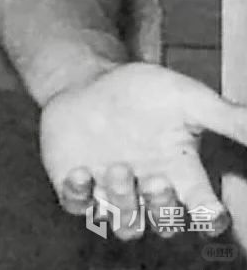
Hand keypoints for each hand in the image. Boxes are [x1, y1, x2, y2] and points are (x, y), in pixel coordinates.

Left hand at [40, 61, 246, 240]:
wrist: (90, 79)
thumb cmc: (143, 92)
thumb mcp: (187, 98)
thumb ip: (227, 118)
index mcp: (181, 174)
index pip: (205, 212)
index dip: (211, 219)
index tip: (211, 210)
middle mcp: (149, 190)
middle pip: (165, 223)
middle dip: (163, 209)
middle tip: (156, 179)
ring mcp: (112, 191)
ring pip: (125, 224)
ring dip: (124, 205)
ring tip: (119, 169)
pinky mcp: (77, 184)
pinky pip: (77, 206)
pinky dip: (79, 197)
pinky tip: (82, 173)